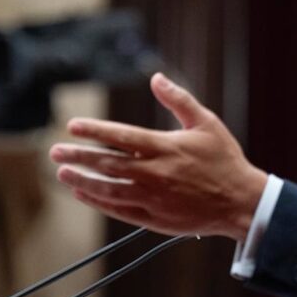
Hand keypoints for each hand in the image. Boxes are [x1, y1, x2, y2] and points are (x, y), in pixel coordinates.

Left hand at [50, 73, 267, 239]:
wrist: (240, 202)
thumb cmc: (224, 160)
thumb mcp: (207, 123)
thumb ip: (179, 100)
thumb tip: (157, 78)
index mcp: (166, 148)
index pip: (121, 136)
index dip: (95, 130)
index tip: (73, 126)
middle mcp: (155, 173)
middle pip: (108, 163)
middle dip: (78, 156)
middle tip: (55, 151)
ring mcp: (153, 198)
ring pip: (109, 188)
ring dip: (83, 180)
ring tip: (62, 173)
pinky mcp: (155, 218)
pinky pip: (120, 209)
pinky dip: (99, 201)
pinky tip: (84, 193)